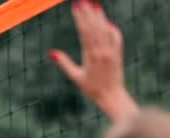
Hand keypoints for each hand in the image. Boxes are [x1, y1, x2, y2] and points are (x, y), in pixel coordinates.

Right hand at [50, 1, 136, 118]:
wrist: (112, 96)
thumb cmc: (91, 89)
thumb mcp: (75, 77)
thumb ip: (64, 63)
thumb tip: (51, 53)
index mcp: (91, 56)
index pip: (84, 32)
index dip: (80, 19)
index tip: (76, 7)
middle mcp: (102, 51)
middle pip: (94, 28)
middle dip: (88, 13)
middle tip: (83, 1)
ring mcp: (112, 52)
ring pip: (105, 30)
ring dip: (99, 17)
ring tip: (94, 5)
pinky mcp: (118, 54)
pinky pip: (116, 37)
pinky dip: (111, 29)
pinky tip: (107, 22)